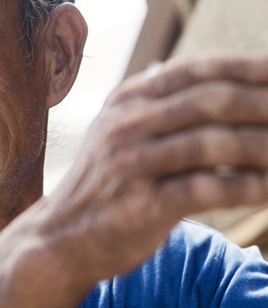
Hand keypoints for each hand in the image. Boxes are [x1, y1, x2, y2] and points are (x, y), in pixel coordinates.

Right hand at [39, 54, 267, 287]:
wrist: (60, 239)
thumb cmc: (109, 185)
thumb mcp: (126, 134)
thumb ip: (167, 109)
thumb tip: (234, 88)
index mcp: (128, 100)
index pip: (197, 69)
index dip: (248, 68)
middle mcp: (126, 125)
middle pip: (210, 101)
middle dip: (263, 105)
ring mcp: (130, 164)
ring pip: (212, 143)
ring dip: (264, 147)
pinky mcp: (140, 206)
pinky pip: (205, 190)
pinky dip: (245, 188)